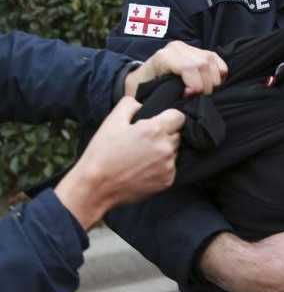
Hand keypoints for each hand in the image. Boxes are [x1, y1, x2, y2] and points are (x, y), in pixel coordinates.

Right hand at [55, 97, 184, 230]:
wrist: (96, 187)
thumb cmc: (102, 153)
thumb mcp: (112, 120)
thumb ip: (131, 104)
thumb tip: (143, 104)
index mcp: (155, 130)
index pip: (179, 117)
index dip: (168, 117)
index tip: (158, 122)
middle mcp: (166, 147)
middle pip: (176, 134)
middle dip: (164, 134)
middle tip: (144, 142)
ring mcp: (168, 166)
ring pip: (174, 151)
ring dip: (163, 151)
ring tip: (141, 157)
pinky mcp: (168, 181)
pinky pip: (170, 168)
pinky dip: (161, 167)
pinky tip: (143, 169)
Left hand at [124, 40, 227, 97]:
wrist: (143, 76)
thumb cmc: (142, 87)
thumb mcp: (141, 92)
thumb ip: (156, 98)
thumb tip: (171, 108)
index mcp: (164, 57)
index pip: (189, 67)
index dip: (194, 85)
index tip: (188, 96)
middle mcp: (178, 48)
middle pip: (204, 64)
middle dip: (205, 86)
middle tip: (198, 98)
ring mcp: (190, 48)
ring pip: (212, 62)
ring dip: (213, 81)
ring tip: (203, 92)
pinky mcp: (200, 51)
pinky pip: (218, 61)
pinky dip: (219, 75)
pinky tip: (210, 84)